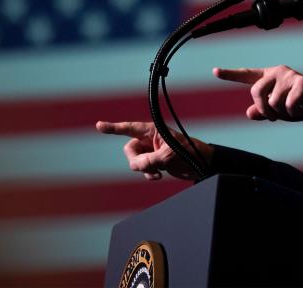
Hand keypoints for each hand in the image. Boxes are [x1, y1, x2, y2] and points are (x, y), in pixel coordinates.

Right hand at [95, 120, 212, 180]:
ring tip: (156, 173)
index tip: (99, 126)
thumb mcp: (168, 156)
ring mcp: (152, 151)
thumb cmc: (189, 152)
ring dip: (143, 169)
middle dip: (135, 160)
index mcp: (153, 130)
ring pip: (135, 161)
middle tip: (145, 166)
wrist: (202, 165)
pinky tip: (158, 176)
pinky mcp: (155, 162)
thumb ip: (149, 161)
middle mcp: (150, 139)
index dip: (113, 128)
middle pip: (130, 149)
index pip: (129, 128)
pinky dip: (148, 174)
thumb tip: (134, 166)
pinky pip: (143, 168)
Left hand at [213, 65, 302, 123]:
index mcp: (269, 77)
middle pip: (256, 91)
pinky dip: (293, 112)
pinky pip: (288, 104)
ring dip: (281, 113)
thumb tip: (249, 112)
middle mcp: (277, 72)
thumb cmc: (301, 106)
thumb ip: (263, 111)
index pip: (247, 75)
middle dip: (264, 109)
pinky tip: (301, 108)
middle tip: (275, 117)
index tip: (214, 71)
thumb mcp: (279, 111)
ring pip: (273, 101)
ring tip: (292, 110)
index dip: (230, 74)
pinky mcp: (301, 82)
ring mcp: (289, 75)